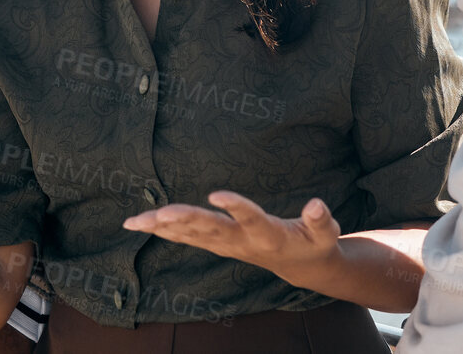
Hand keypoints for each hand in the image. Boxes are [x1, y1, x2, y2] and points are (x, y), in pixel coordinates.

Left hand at [123, 191, 343, 286]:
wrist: (302, 267)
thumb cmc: (315, 243)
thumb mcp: (326, 234)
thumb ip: (321, 220)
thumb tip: (317, 204)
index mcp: (270, 235)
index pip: (252, 218)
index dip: (236, 207)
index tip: (216, 195)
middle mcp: (243, 241)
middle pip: (211, 229)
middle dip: (185, 221)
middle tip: (160, 215)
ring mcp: (227, 244)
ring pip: (191, 234)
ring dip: (163, 228)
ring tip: (136, 221)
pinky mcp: (218, 243)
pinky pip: (186, 236)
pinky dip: (162, 229)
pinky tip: (140, 223)